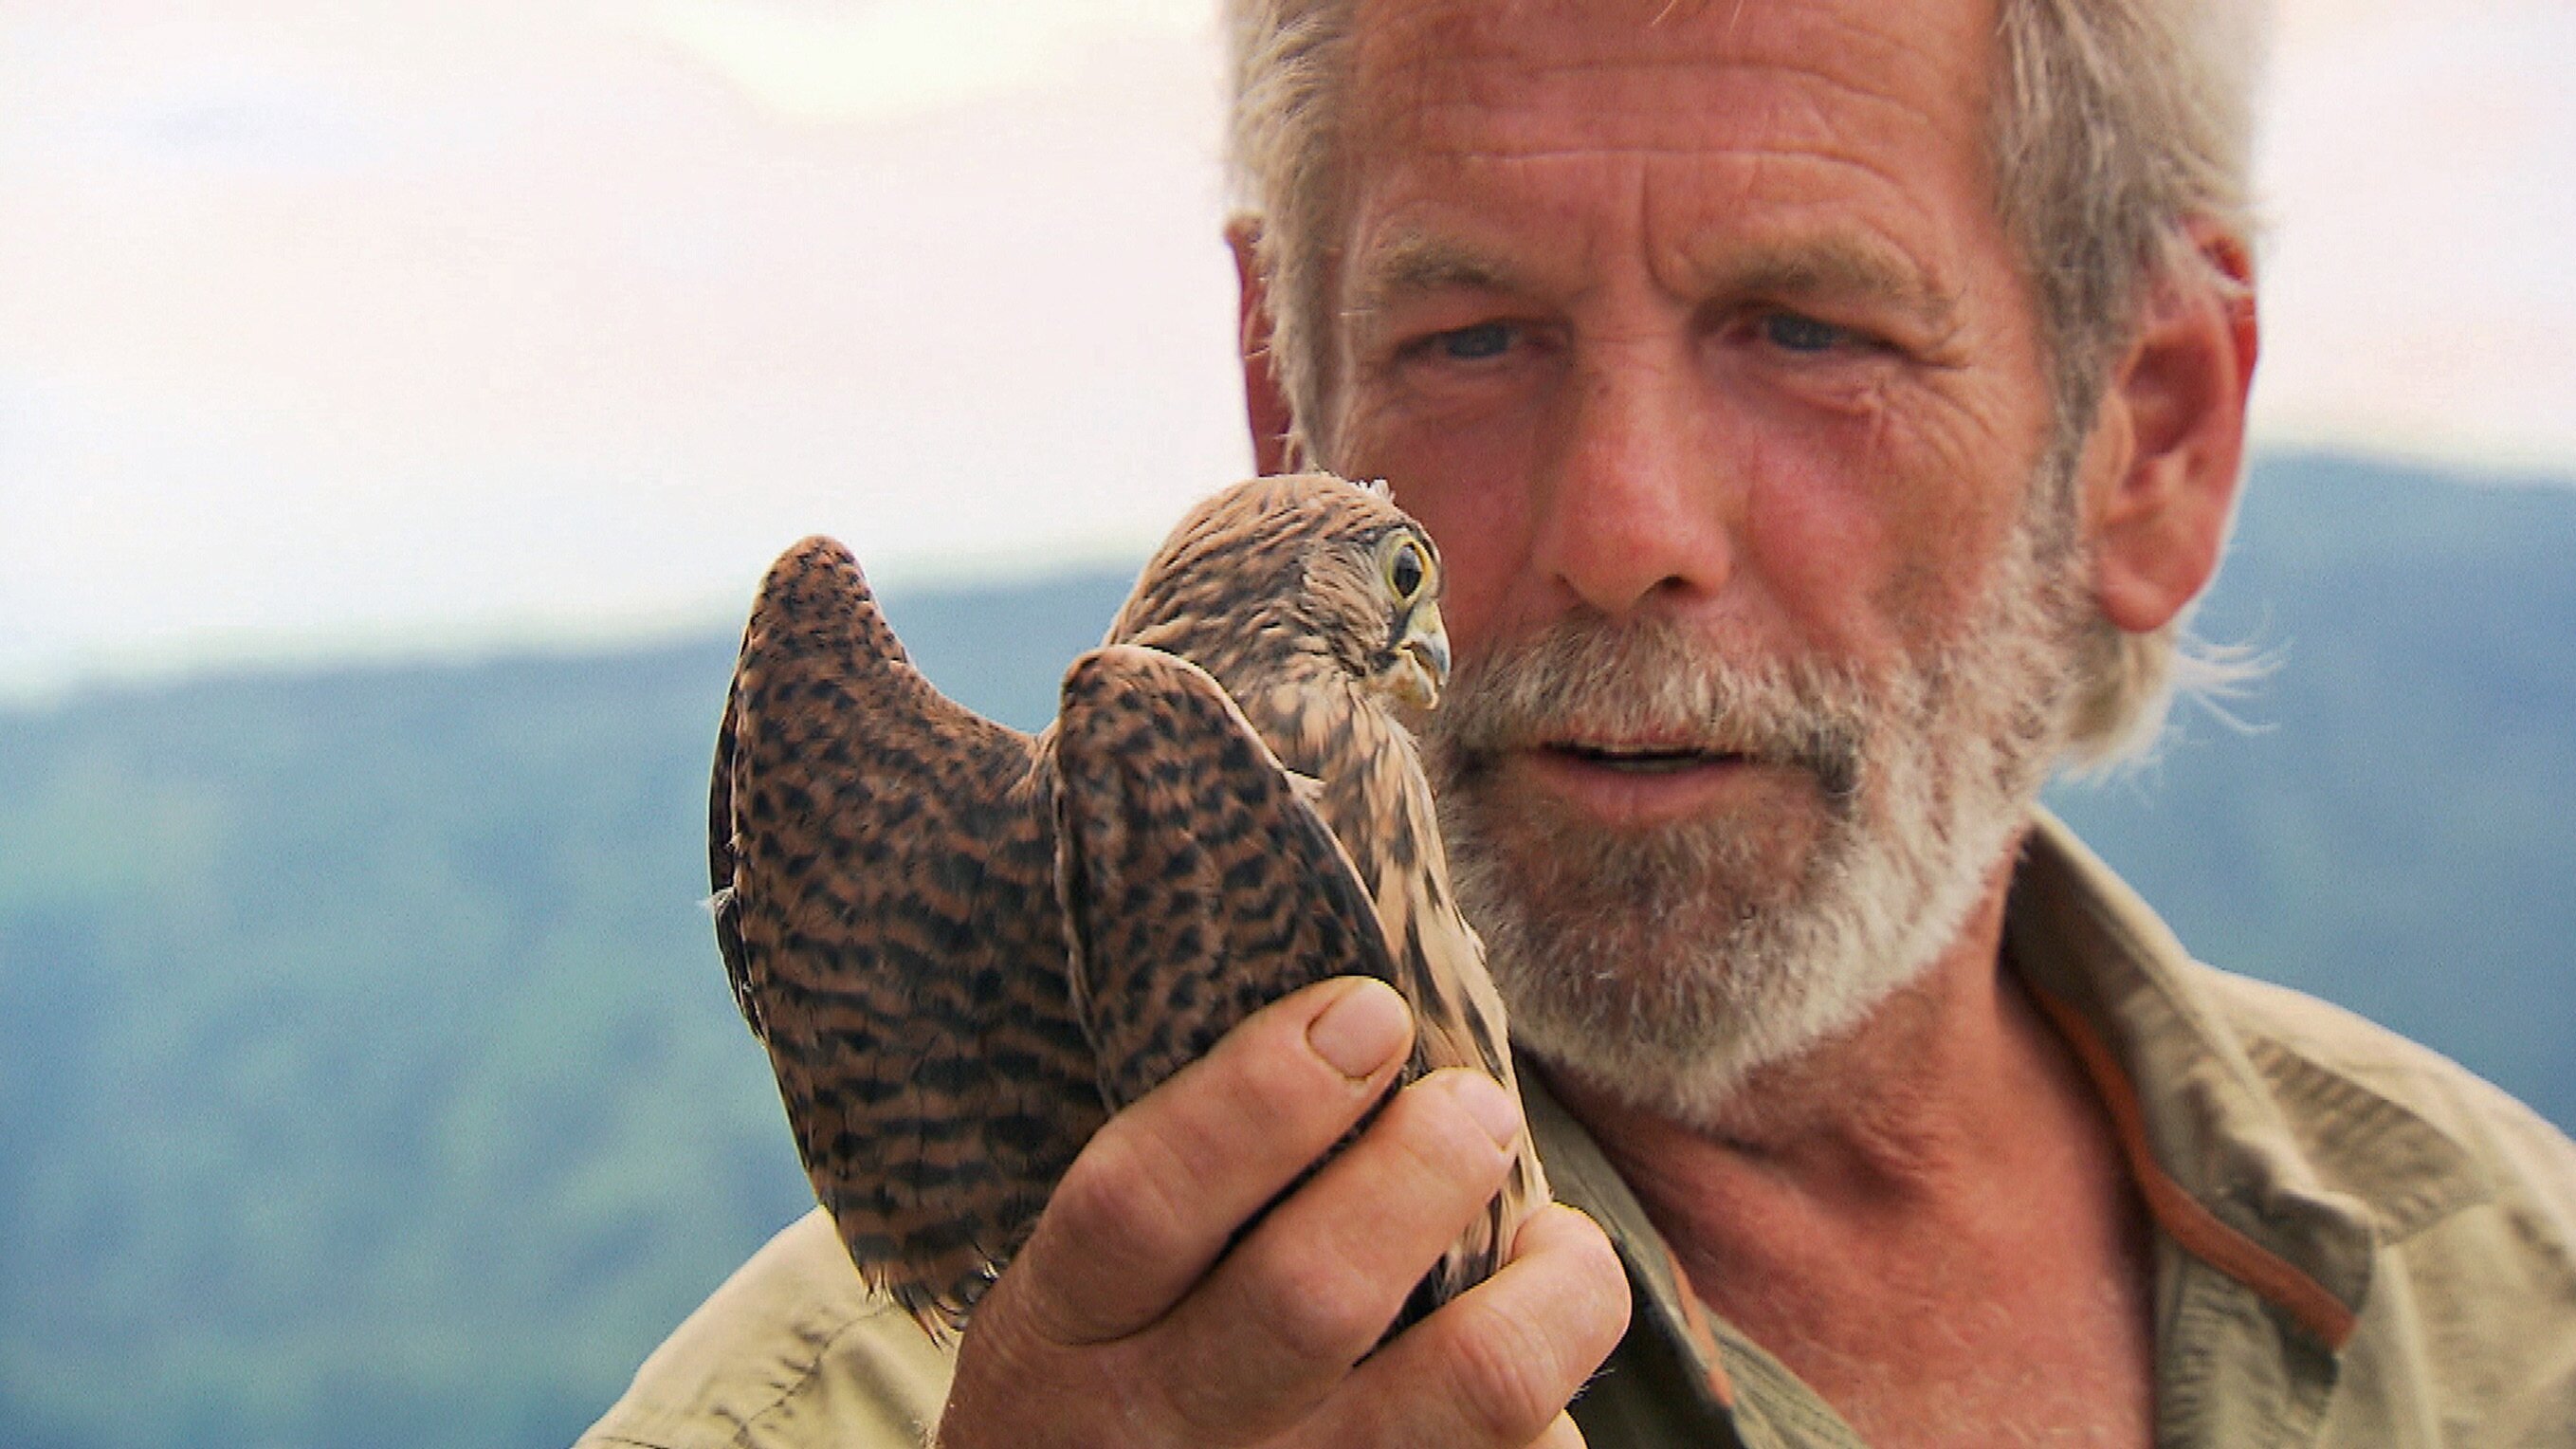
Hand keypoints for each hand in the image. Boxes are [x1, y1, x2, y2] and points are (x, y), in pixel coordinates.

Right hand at [936, 976, 1630, 1446]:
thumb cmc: (1112, 1390)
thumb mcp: (1085, 1299)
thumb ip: (1188, 1189)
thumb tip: (1366, 1016)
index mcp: (1064, 1334)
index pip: (1140, 1201)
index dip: (1261, 1094)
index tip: (1366, 1008)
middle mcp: (1160, 1433)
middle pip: (1313, 1296)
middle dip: (1424, 1170)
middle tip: (1476, 1104)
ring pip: (1469, 1394)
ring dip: (1551, 1293)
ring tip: (1560, 1244)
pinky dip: (1554, 1418)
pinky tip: (1533, 1378)